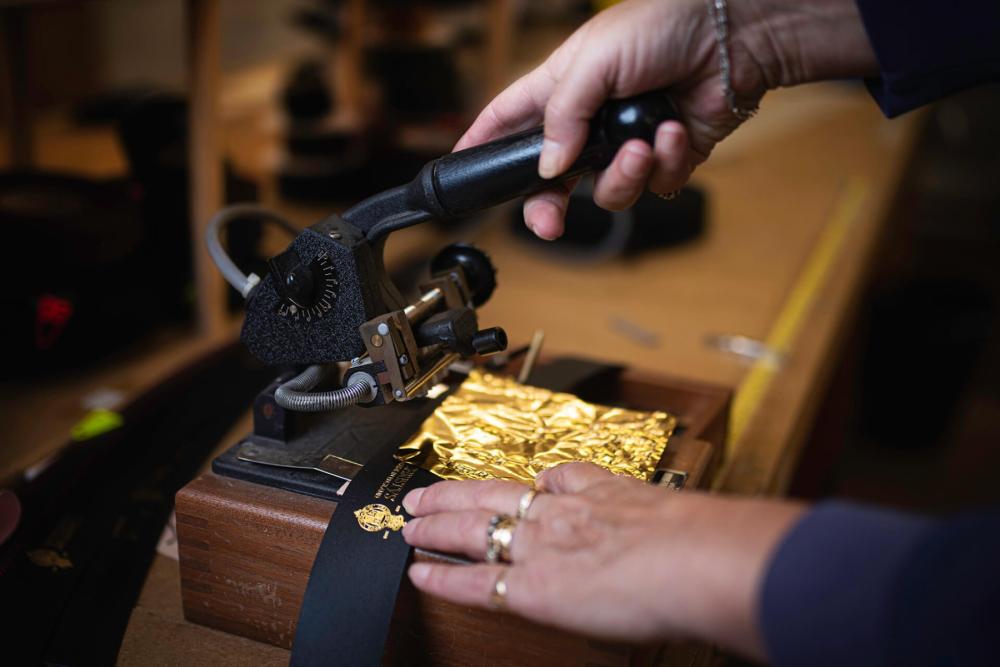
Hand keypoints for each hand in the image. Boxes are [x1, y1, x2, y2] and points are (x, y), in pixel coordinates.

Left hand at [402, 462, 805, 659]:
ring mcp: (542, 547)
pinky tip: (420, 571)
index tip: (521, 484)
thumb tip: (664, 522)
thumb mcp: (675, 512)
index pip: (554, 479)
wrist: (695, 559)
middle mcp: (562, 513)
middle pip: (495, 493)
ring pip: (474, 526)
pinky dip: (442, 574)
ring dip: (437, 524)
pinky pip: (474, 579)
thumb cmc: (700, 542)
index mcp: (599, 492)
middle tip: (426, 493)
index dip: (530, 483)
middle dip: (457, 492)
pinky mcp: (532, 588)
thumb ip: (653, 513)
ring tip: (410, 523)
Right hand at [455, 0, 877, 239]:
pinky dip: (666, 162)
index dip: (482, 145)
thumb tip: (548, 168)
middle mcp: (589, 122)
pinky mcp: (665, 158)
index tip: (462, 171)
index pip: (508, 120)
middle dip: (549, 206)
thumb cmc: (661, 26)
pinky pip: (654, 185)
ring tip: (644, 143)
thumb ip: (564, 116)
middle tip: (549, 223)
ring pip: (607, 192)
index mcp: (560, 90)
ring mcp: (626, 143)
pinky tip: (675, 131)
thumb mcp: (595, 62)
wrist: (732, 36)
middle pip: (552, 180)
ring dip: (626, 174)